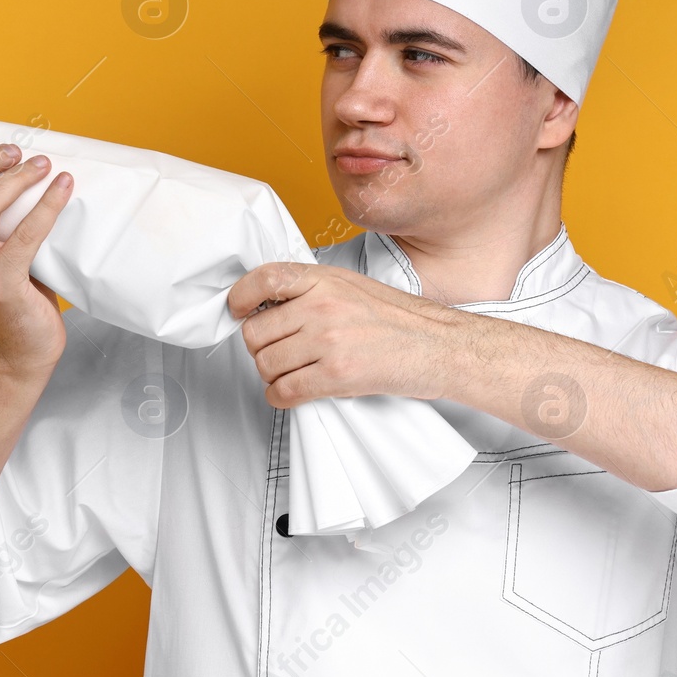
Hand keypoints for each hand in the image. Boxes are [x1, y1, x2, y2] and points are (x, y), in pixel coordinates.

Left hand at [226, 262, 471, 407]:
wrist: (438, 346)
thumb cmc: (401, 319)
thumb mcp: (352, 286)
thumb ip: (312, 291)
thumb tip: (270, 306)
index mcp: (324, 280)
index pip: (263, 279)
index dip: (240, 297)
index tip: (238, 311)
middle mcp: (322, 307)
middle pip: (256, 332)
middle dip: (261, 348)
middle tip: (278, 352)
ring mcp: (328, 341)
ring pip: (265, 364)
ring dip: (272, 375)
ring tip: (293, 373)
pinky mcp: (336, 375)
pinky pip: (283, 391)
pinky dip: (280, 397)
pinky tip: (293, 393)